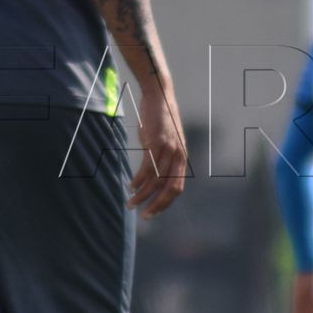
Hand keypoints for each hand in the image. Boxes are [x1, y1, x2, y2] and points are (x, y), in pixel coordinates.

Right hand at [128, 86, 187, 218]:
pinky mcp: (156, 143)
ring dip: (142, 195)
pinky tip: (131, 186)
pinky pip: (147, 168)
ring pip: (156, 181)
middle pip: (169, 188)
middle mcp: (178, 155)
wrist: (159, 96)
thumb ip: (164, 158)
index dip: (165, 203)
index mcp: (182, 157)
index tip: (153, 212)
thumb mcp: (166, 141)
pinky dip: (138, 181)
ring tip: (131, 203)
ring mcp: (168, 149)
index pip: (177, 187)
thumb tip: (153, 176)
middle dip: (156, 205)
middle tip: (144, 216)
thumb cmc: (159, 120)